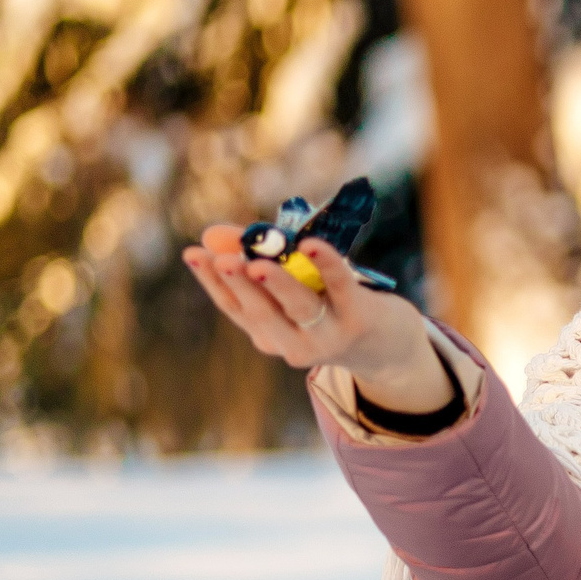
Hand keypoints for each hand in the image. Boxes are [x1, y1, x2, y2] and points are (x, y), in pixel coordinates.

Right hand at [181, 226, 450, 410]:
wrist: (388, 345)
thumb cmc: (329, 307)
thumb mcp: (291, 288)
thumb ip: (255, 258)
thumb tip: (212, 234)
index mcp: (269, 336)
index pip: (233, 308)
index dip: (211, 281)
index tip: (192, 253)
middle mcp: (294, 344)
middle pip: (262, 312)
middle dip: (240, 284)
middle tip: (222, 260)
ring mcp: (328, 334)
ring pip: (298, 306)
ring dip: (277, 283)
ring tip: (256, 263)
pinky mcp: (359, 317)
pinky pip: (340, 285)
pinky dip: (326, 264)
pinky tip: (313, 244)